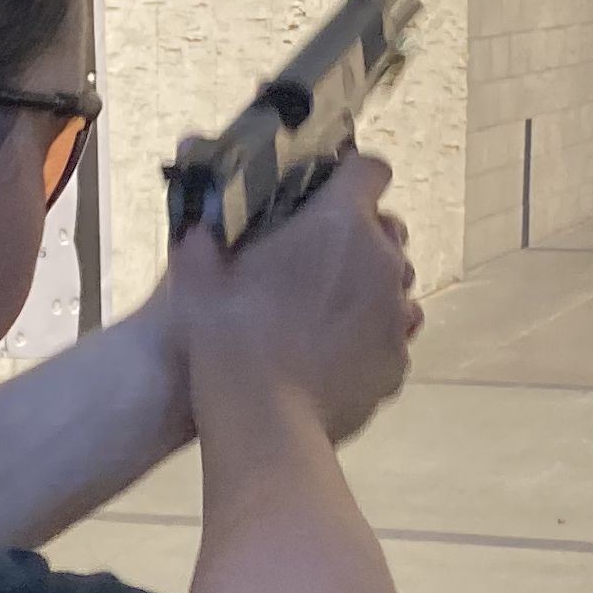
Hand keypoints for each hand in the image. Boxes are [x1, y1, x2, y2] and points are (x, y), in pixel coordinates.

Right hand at [168, 154, 418, 443]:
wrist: (264, 422)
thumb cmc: (228, 338)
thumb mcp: (198, 277)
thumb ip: (201, 235)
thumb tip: (195, 218)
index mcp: (339, 223)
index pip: (370, 170)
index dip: (352, 177)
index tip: (329, 193)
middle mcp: (380, 260)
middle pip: (385, 230)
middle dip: (357, 236)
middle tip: (315, 258)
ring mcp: (395, 313)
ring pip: (393, 284)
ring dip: (366, 287)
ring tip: (324, 310)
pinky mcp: (397, 360)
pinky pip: (390, 335)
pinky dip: (368, 337)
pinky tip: (332, 354)